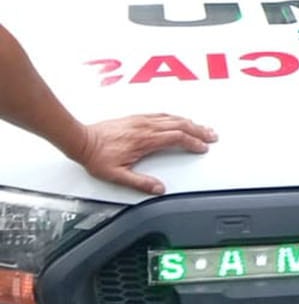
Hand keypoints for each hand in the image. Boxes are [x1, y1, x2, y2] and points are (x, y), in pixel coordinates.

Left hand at [69, 115, 217, 194]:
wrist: (81, 140)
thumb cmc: (96, 157)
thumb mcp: (117, 175)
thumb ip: (140, 182)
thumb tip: (158, 188)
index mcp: (145, 140)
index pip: (176, 138)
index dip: (193, 143)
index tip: (202, 148)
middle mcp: (146, 127)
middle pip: (180, 125)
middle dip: (198, 130)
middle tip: (211, 135)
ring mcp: (142, 120)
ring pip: (173, 118)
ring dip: (190, 122)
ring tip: (202, 127)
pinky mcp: (136, 118)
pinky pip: (162, 114)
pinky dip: (176, 117)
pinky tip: (179, 119)